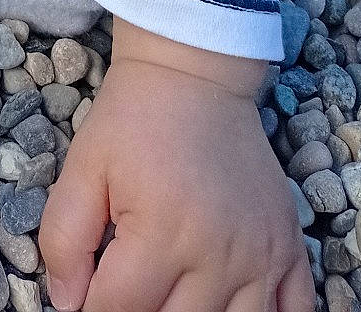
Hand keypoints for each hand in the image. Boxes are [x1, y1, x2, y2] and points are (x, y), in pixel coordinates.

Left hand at [38, 51, 314, 311]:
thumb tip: (69, 302)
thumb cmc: (135, 119)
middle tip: (131, 288)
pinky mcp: (289, 247)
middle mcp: (220, 253)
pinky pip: (296, 311)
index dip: (93, 310)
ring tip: (174, 296)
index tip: (86, 296)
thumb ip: (64, 239)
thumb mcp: (82, 167)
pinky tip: (235, 307)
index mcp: (164, 231)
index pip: (120, 309)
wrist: (194, 72)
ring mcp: (263, 254)